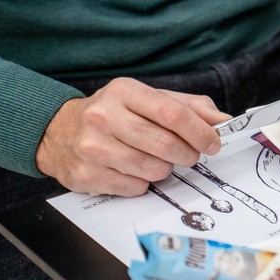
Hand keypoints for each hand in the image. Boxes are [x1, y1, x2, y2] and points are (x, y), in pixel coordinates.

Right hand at [35, 78, 231, 196]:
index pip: (173, 114)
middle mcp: (104, 117)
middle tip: (190, 155)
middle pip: (166, 145)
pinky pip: (135, 187)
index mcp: (124, 92)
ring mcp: (92, 147)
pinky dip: (143, 183)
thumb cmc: (113, 115)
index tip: (214, 142)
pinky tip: (132, 170)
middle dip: (188, 155)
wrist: (56, 131)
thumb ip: (187, 107)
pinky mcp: (86, 175)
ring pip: (153, 169)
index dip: (201, 132)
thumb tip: (223, 121)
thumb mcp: (146, 99)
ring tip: (156, 160)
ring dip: (165, 169)